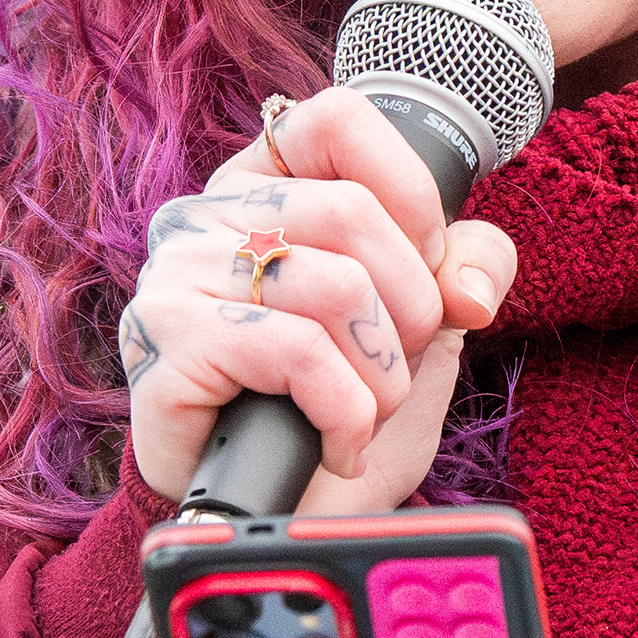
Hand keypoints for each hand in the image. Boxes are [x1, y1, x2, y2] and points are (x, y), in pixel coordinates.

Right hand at [119, 88, 518, 511]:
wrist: (279, 519)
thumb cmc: (338, 407)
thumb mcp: (423, 324)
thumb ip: (464, 266)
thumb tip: (470, 285)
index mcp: (263, 185)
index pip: (338, 117)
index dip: (409, 194)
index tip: (423, 269)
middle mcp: (205, 214)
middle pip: (352, 212)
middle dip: (411, 309)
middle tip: (396, 369)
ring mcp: (176, 275)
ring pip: (334, 286)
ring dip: (381, 374)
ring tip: (363, 413)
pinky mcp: (166, 344)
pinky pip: (296, 351)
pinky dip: (344, 411)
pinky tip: (336, 443)